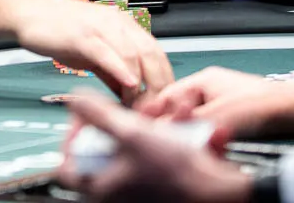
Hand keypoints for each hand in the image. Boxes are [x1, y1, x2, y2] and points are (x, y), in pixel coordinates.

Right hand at [13, 0, 174, 102]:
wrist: (27, 11)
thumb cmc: (57, 30)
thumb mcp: (92, 53)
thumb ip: (113, 72)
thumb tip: (130, 95)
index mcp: (124, 26)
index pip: (157, 55)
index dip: (164, 82)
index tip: (161, 106)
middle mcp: (117, 23)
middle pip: (153, 56)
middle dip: (159, 88)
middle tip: (153, 112)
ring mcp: (100, 27)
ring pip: (135, 55)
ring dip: (141, 85)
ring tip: (137, 107)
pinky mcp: (82, 35)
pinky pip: (108, 53)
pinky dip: (121, 70)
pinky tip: (128, 85)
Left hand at [57, 89, 251, 202]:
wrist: (226, 196)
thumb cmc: (179, 176)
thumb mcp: (132, 134)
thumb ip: (99, 115)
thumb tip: (76, 100)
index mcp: (102, 188)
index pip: (68, 166)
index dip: (72, 138)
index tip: (86, 119)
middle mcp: (120, 193)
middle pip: (109, 151)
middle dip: (130, 120)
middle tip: (144, 109)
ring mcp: (145, 191)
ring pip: (142, 149)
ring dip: (159, 124)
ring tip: (180, 111)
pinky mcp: (169, 186)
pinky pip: (167, 156)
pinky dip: (179, 139)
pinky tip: (198, 127)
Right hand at [135, 66, 291, 137]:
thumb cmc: (263, 105)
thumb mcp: (218, 115)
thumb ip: (187, 122)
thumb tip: (162, 130)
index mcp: (202, 79)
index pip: (166, 94)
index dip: (153, 111)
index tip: (142, 125)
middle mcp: (209, 86)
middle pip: (178, 106)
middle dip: (171, 122)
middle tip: (162, 137)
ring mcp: (220, 99)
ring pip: (192, 117)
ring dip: (188, 130)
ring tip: (184, 142)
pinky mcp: (230, 114)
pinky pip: (206, 124)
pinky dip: (201, 134)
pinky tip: (202, 143)